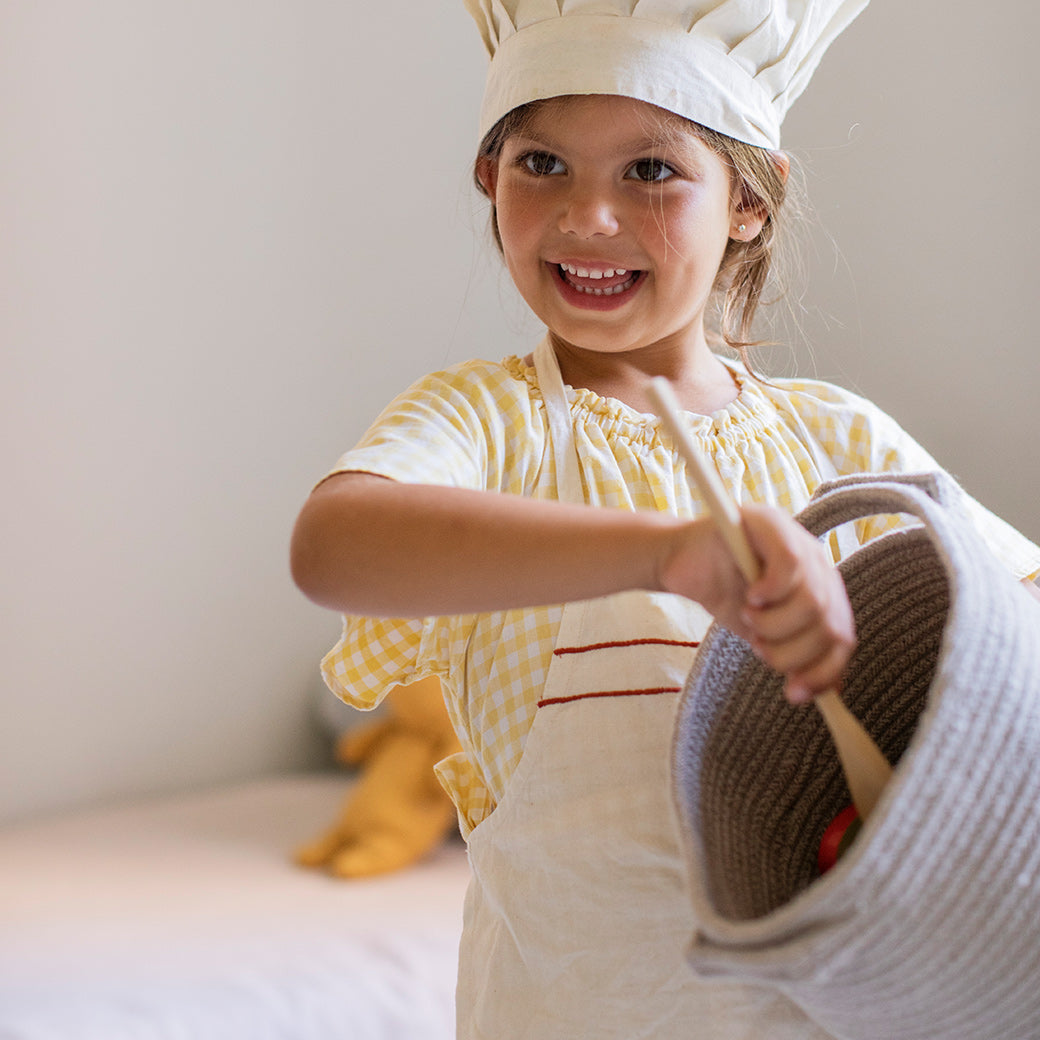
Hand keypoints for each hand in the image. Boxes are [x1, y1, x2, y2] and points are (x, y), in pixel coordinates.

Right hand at [661, 506, 855, 702]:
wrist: (684, 565)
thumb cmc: (724, 595)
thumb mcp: (764, 634)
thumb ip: (798, 654)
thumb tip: (832, 693)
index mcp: (824, 592)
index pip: (842, 638)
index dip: (822, 672)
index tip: (793, 693)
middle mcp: (819, 566)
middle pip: (831, 626)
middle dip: (790, 652)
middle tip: (758, 646)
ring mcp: (799, 542)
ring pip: (813, 602)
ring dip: (773, 625)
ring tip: (748, 618)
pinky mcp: (773, 525)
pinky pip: (790, 566)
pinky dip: (769, 592)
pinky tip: (750, 596)